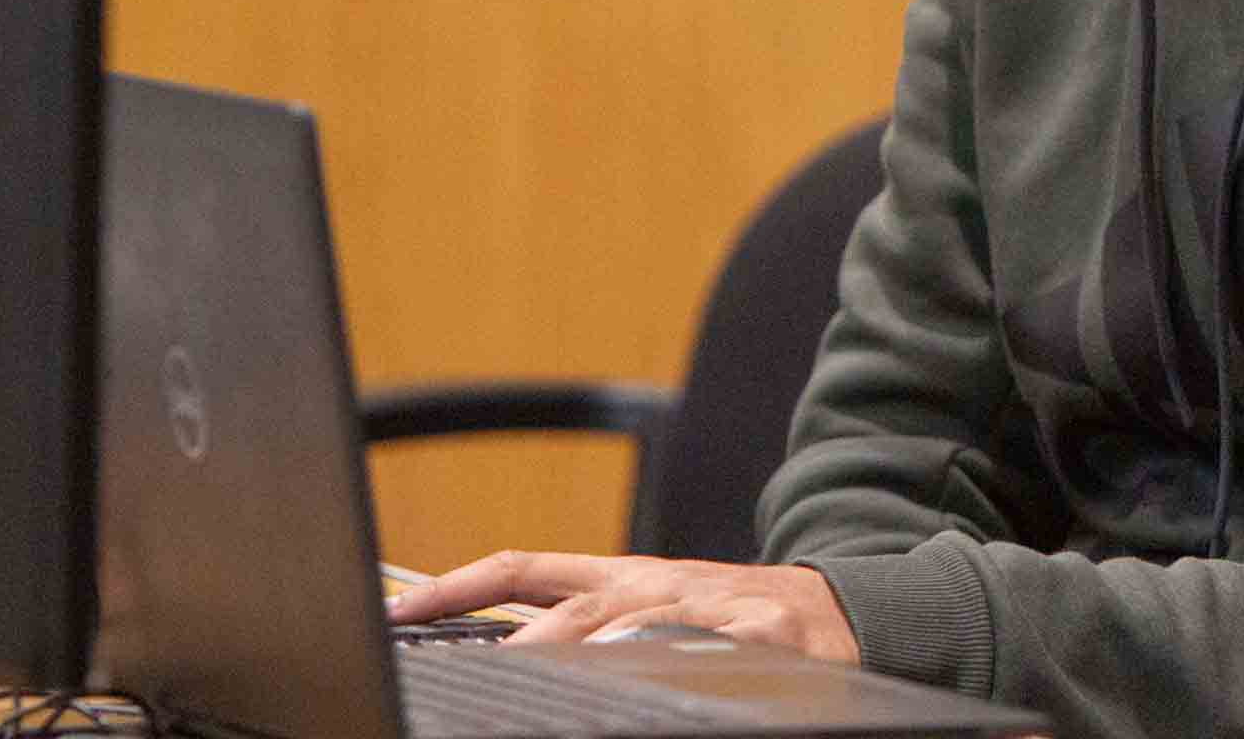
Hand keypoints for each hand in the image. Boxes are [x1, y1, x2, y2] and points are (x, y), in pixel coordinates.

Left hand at [387, 550, 859, 663]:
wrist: (845, 610)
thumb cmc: (735, 619)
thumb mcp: (653, 609)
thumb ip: (584, 623)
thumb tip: (499, 645)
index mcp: (622, 579)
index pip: (523, 572)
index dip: (456, 589)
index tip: (397, 614)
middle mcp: (656, 586)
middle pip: (573, 606)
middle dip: (516, 638)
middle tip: (473, 668)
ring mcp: (710, 608)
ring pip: (638, 623)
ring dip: (584, 645)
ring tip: (536, 670)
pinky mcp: (767, 632)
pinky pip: (718, 648)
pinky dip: (682, 656)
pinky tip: (654, 671)